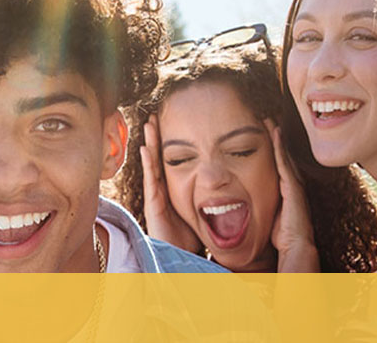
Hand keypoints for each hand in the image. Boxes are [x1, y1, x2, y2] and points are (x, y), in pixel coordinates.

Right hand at [141, 114, 201, 252]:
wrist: (182, 261)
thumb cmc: (193, 238)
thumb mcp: (205, 212)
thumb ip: (212, 197)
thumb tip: (231, 182)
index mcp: (176, 191)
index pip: (174, 161)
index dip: (172, 143)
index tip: (173, 123)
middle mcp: (163, 191)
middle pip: (160, 158)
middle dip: (158, 137)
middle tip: (157, 116)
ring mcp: (156, 197)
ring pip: (152, 164)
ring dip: (150, 143)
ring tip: (149, 124)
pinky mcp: (153, 205)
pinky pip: (150, 180)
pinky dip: (148, 163)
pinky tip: (145, 148)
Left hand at [265, 119, 318, 271]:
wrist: (294, 252)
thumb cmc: (276, 240)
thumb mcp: (260, 220)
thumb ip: (250, 211)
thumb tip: (227, 208)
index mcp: (283, 195)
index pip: (275, 168)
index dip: (269, 152)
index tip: (259, 135)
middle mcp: (290, 189)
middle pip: (281, 159)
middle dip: (274, 141)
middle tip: (266, 120)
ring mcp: (293, 188)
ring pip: (284, 158)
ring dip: (277, 140)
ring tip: (269, 122)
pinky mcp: (293, 190)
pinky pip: (285, 164)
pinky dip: (280, 148)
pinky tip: (275, 133)